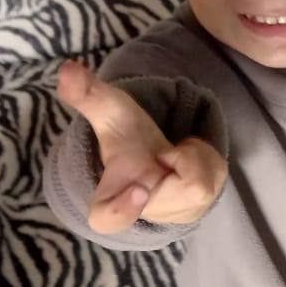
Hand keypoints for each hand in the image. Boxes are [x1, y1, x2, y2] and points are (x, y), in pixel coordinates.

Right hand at [57, 60, 226, 233]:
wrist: (153, 156)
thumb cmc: (127, 139)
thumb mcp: (110, 113)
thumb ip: (89, 95)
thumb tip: (68, 69)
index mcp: (110, 198)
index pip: (110, 218)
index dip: (123, 209)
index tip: (140, 188)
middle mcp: (144, 214)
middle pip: (189, 187)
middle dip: (182, 158)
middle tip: (163, 154)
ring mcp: (175, 217)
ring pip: (206, 182)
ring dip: (194, 157)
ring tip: (172, 158)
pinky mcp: (200, 210)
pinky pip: (217, 179)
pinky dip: (207, 161)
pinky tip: (187, 163)